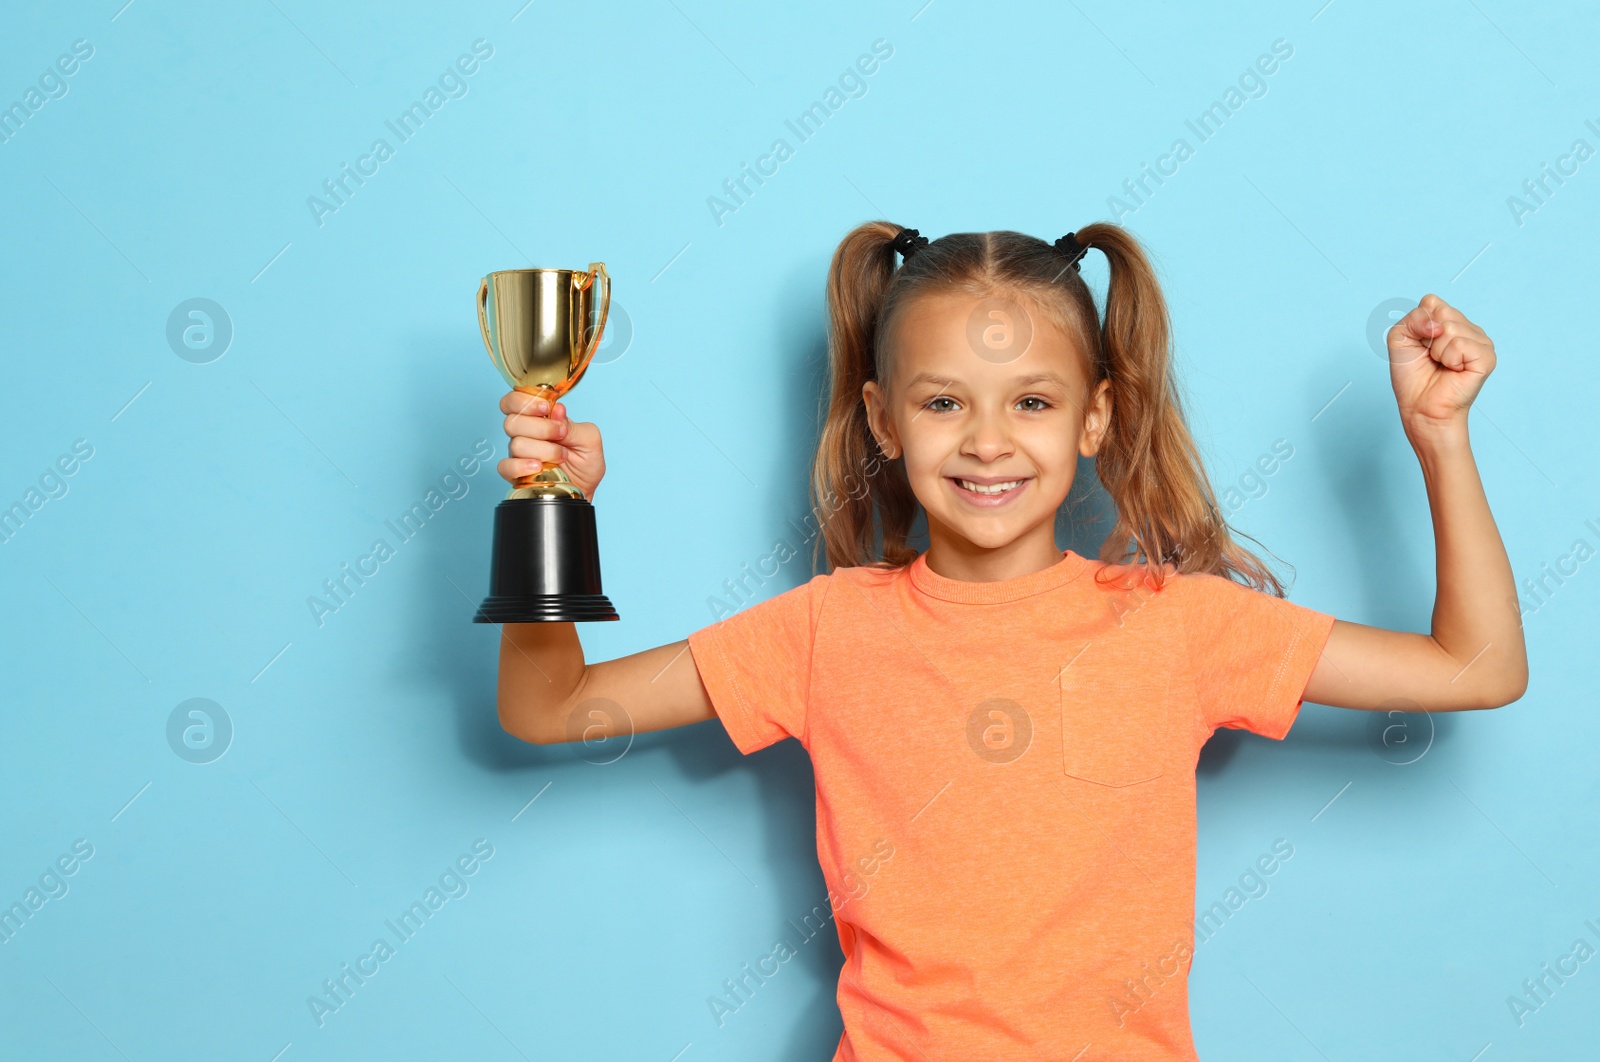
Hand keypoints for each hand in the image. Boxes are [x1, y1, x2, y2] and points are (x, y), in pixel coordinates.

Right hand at [497, 389, 605, 499]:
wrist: (584, 490)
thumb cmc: (585, 463)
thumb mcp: (590, 439)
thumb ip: (573, 425)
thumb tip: (557, 410)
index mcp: (538, 418)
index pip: (514, 400)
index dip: (524, 401)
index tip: (546, 407)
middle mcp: (525, 434)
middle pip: (512, 421)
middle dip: (540, 427)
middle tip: (561, 435)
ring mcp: (519, 454)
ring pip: (516, 444)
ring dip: (543, 450)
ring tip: (560, 456)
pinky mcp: (515, 474)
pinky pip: (505, 467)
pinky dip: (522, 466)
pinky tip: (539, 467)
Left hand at [1386, 294, 1494, 442]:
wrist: (1420, 407)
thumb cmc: (1412, 376)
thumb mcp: (1400, 339)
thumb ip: (1413, 319)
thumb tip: (1439, 325)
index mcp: (1449, 321)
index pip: (1431, 301)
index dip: (1418, 323)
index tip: (1418, 344)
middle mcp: (1468, 328)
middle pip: (1442, 311)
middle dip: (1426, 337)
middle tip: (1430, 357)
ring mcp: (1480, 341)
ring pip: (1450, 327)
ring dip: (1437, 350)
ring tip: (1442, 365)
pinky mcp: (1487, 357)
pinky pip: (1461, 344)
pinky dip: (1449, 358)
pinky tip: (1454, 370)